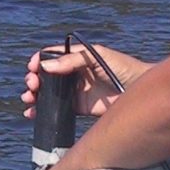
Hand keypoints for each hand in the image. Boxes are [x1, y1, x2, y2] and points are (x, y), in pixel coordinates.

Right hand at [21, 44, 152, 118]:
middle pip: (47, 75)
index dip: (40, 60)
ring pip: (48, 92)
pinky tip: (32, 113)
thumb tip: (46, 65)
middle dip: (35, 79)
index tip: (32, 66)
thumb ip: (73, 60)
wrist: (139, 90)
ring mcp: (76, 91)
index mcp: (79, 57)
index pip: (54, 56)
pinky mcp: (79, 108)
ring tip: (29, 98)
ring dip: (35, 95)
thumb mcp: (97, 57)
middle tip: (31, 84)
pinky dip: (41, 111)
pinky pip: (56, 109)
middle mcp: (75, 73)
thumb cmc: (122, 67)